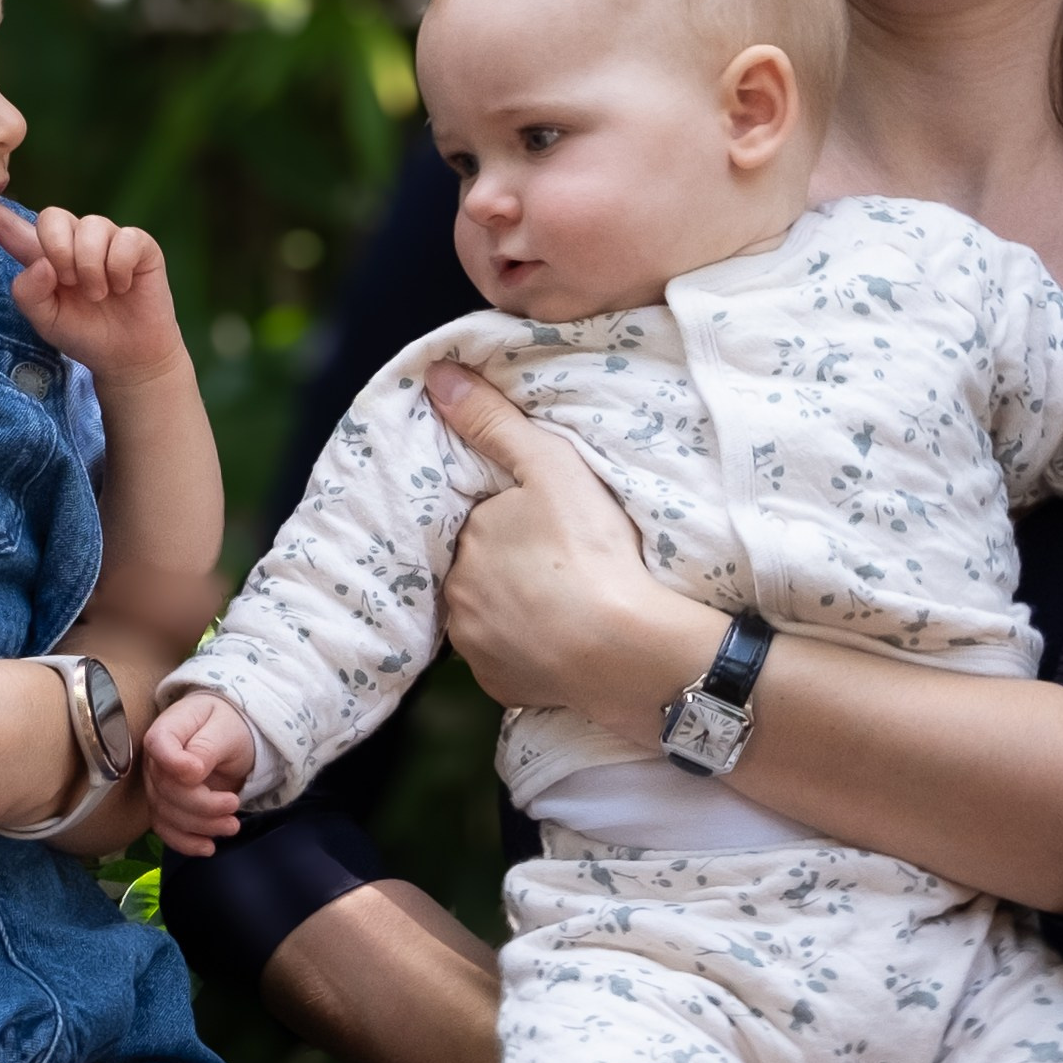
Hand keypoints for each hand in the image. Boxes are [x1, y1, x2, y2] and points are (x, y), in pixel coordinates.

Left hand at [0, 194, 186, 389]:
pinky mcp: (139, 244)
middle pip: (52, 216)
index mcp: (44, 257)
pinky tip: (122, 287)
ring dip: (91, 268)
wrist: (126, 355)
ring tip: (98, 294)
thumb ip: (28, 293)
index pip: (13, 229)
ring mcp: (107, 239)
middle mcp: (74, 240)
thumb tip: (43, 264)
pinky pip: (124, 240)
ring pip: (91, 227)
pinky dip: (119, 269)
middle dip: (58, 251)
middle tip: (71, 284)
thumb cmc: (83, 333)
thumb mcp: (44, 320)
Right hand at [143, 690, 256, 853]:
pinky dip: (186, 843)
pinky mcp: (166, 807)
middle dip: (202, 805)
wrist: (233, 738)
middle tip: (233, 805)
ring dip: (200, 826)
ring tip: (232, 826)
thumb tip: (190, 774)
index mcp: (168, 730)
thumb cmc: (229, 726)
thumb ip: (206, 748)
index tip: (200, 773)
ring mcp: (157, 786)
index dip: (175, 763)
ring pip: (167, 814)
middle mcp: (155, 760)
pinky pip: (167, 829)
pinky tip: (208, 847)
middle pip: (166, 789)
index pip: (158, 745)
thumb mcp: (226, 730)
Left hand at [426, 362, 714, 732]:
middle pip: (481, 570)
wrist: (626, 650)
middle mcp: (457, 598)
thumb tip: (435, 375)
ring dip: (514, 609)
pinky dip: (526, 651)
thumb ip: (494, 422)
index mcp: (466, 542)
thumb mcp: (550, 468)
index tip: (548, 525)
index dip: (512, 520)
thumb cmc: (592, 552)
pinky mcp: (500, 687)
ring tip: (563, 602)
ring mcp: (476, 649)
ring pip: (489, 616)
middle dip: (508, 565)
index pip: (480, 523)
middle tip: (561, 563)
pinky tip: (560, 640)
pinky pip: (506, 661)